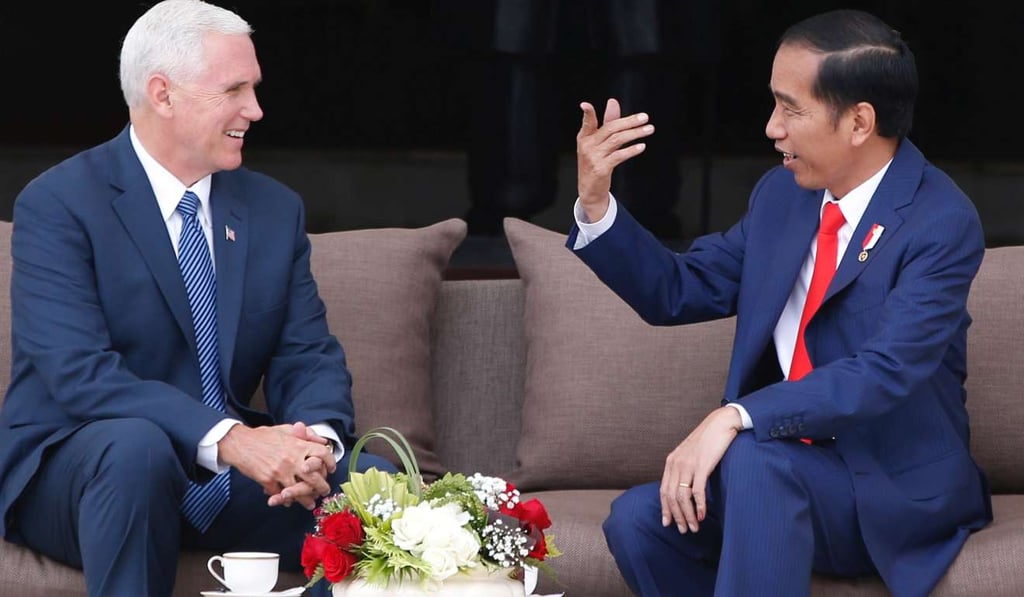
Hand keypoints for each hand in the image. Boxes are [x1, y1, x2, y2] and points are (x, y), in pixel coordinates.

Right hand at [217, 423, 335, 509]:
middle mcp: (292, 460)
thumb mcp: (287, 430)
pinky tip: (289, 502)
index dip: (331, 462)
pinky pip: (281, 494)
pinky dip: (286, 500)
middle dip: (322, 487)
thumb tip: (323, 441)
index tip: (331, 469)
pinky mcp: (268, 481)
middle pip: (315, 478)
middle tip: (324, 491)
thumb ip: (306, 434)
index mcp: (298, 445)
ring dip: (306, 500)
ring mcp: (280, 472)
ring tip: (310, 504)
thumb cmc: (263, 436)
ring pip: (299, 491)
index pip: (323, 454)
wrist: (240, 443)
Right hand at [576, 98, 654, 221]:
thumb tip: (612, 102)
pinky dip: (631, 151)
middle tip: (644, 117)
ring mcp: (594, 158)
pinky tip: (641, 147)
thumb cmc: (596, 162)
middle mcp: (587, 146)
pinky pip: (618, 156)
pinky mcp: (601, 169)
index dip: (587, 114)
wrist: (590, 190)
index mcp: (585, 137)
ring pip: (616, 140)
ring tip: (649, 130)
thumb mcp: (599, 142)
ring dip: (635, 134)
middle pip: (610, 129)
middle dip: (629, 122)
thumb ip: (607, 122)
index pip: (588, 122)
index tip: (585, 105)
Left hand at [660, 407, 742, 533]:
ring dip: (688, 515)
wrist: (721, 422)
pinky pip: (697, 490)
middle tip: (684, 530)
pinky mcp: (702, 465)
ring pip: (682, 497)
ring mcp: (688, 464)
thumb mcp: (690, 454)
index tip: (667, 522)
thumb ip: (685, 468)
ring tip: (694, 527)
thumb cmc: (708, 440)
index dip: (665, 508)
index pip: (663, 490)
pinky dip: (698, 505)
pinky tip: (701, 515)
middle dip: (676, 516)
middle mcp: (676, 463)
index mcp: (671, 461)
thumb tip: (684, 487)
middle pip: (671, 496)